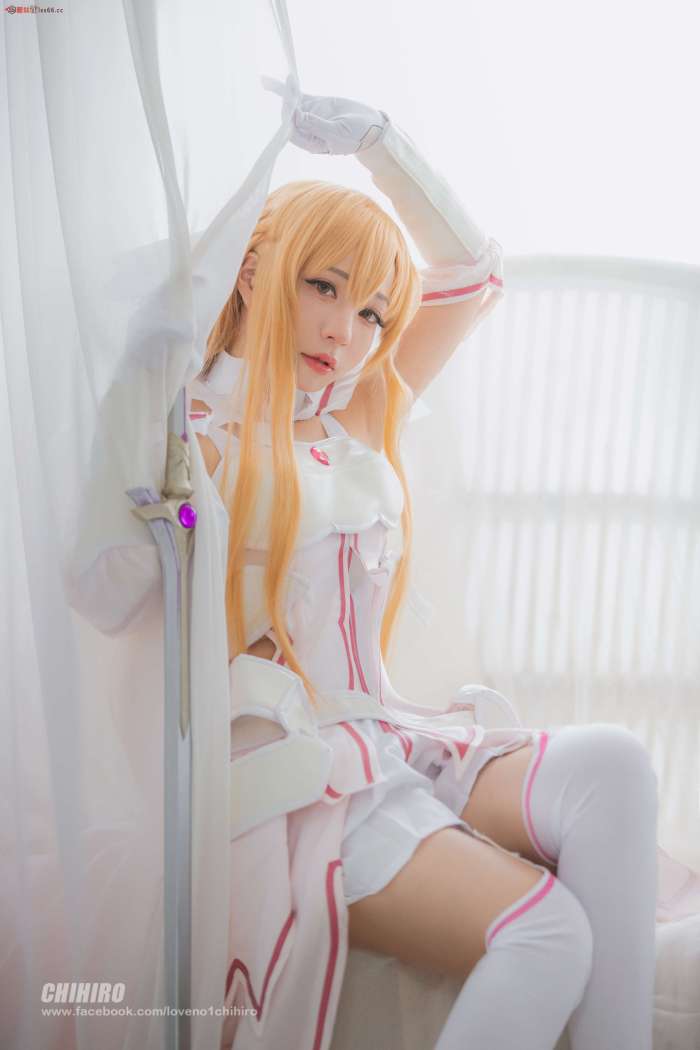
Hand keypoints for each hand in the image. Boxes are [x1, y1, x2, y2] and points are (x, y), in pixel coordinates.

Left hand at [263, 76, 386, 155]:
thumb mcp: (338, 133)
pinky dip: (285, 88)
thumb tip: (299, 116)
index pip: (294, 132)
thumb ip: (317, 125)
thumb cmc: (357, 136)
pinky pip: (297, 96)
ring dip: (283, 93)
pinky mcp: (314, 104)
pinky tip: (267, 81)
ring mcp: (310, 116)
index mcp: (311, 143)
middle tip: (290, 90)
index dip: (290, 119)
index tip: (293, 106)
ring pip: (291, 104)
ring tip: (268, 80)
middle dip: (287, 104)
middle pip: (290, 118)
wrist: (371, 126)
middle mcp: (307, 131)